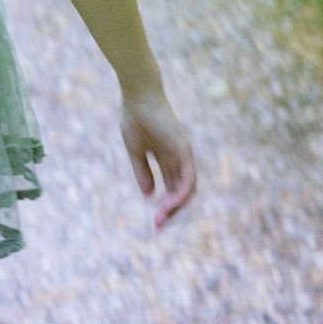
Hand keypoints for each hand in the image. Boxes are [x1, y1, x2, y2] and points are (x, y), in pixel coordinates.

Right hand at [119, 88, 195, 230]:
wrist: (138, 97)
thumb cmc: (134, 118)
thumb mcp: (135, 151)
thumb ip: (142, 172)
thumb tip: (148, 196)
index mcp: (166, 158)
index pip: (171, 188)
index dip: (164, 206)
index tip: (155, 222)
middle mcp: (177, 158)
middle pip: (180, 192)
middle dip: (171, 211)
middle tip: (159, 226)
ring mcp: (182, 155)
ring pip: (187, 189)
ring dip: (176, 206)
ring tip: (162, 218)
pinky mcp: (184, 150)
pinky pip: (188, 178)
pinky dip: (181, 194)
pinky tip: (170, 204)